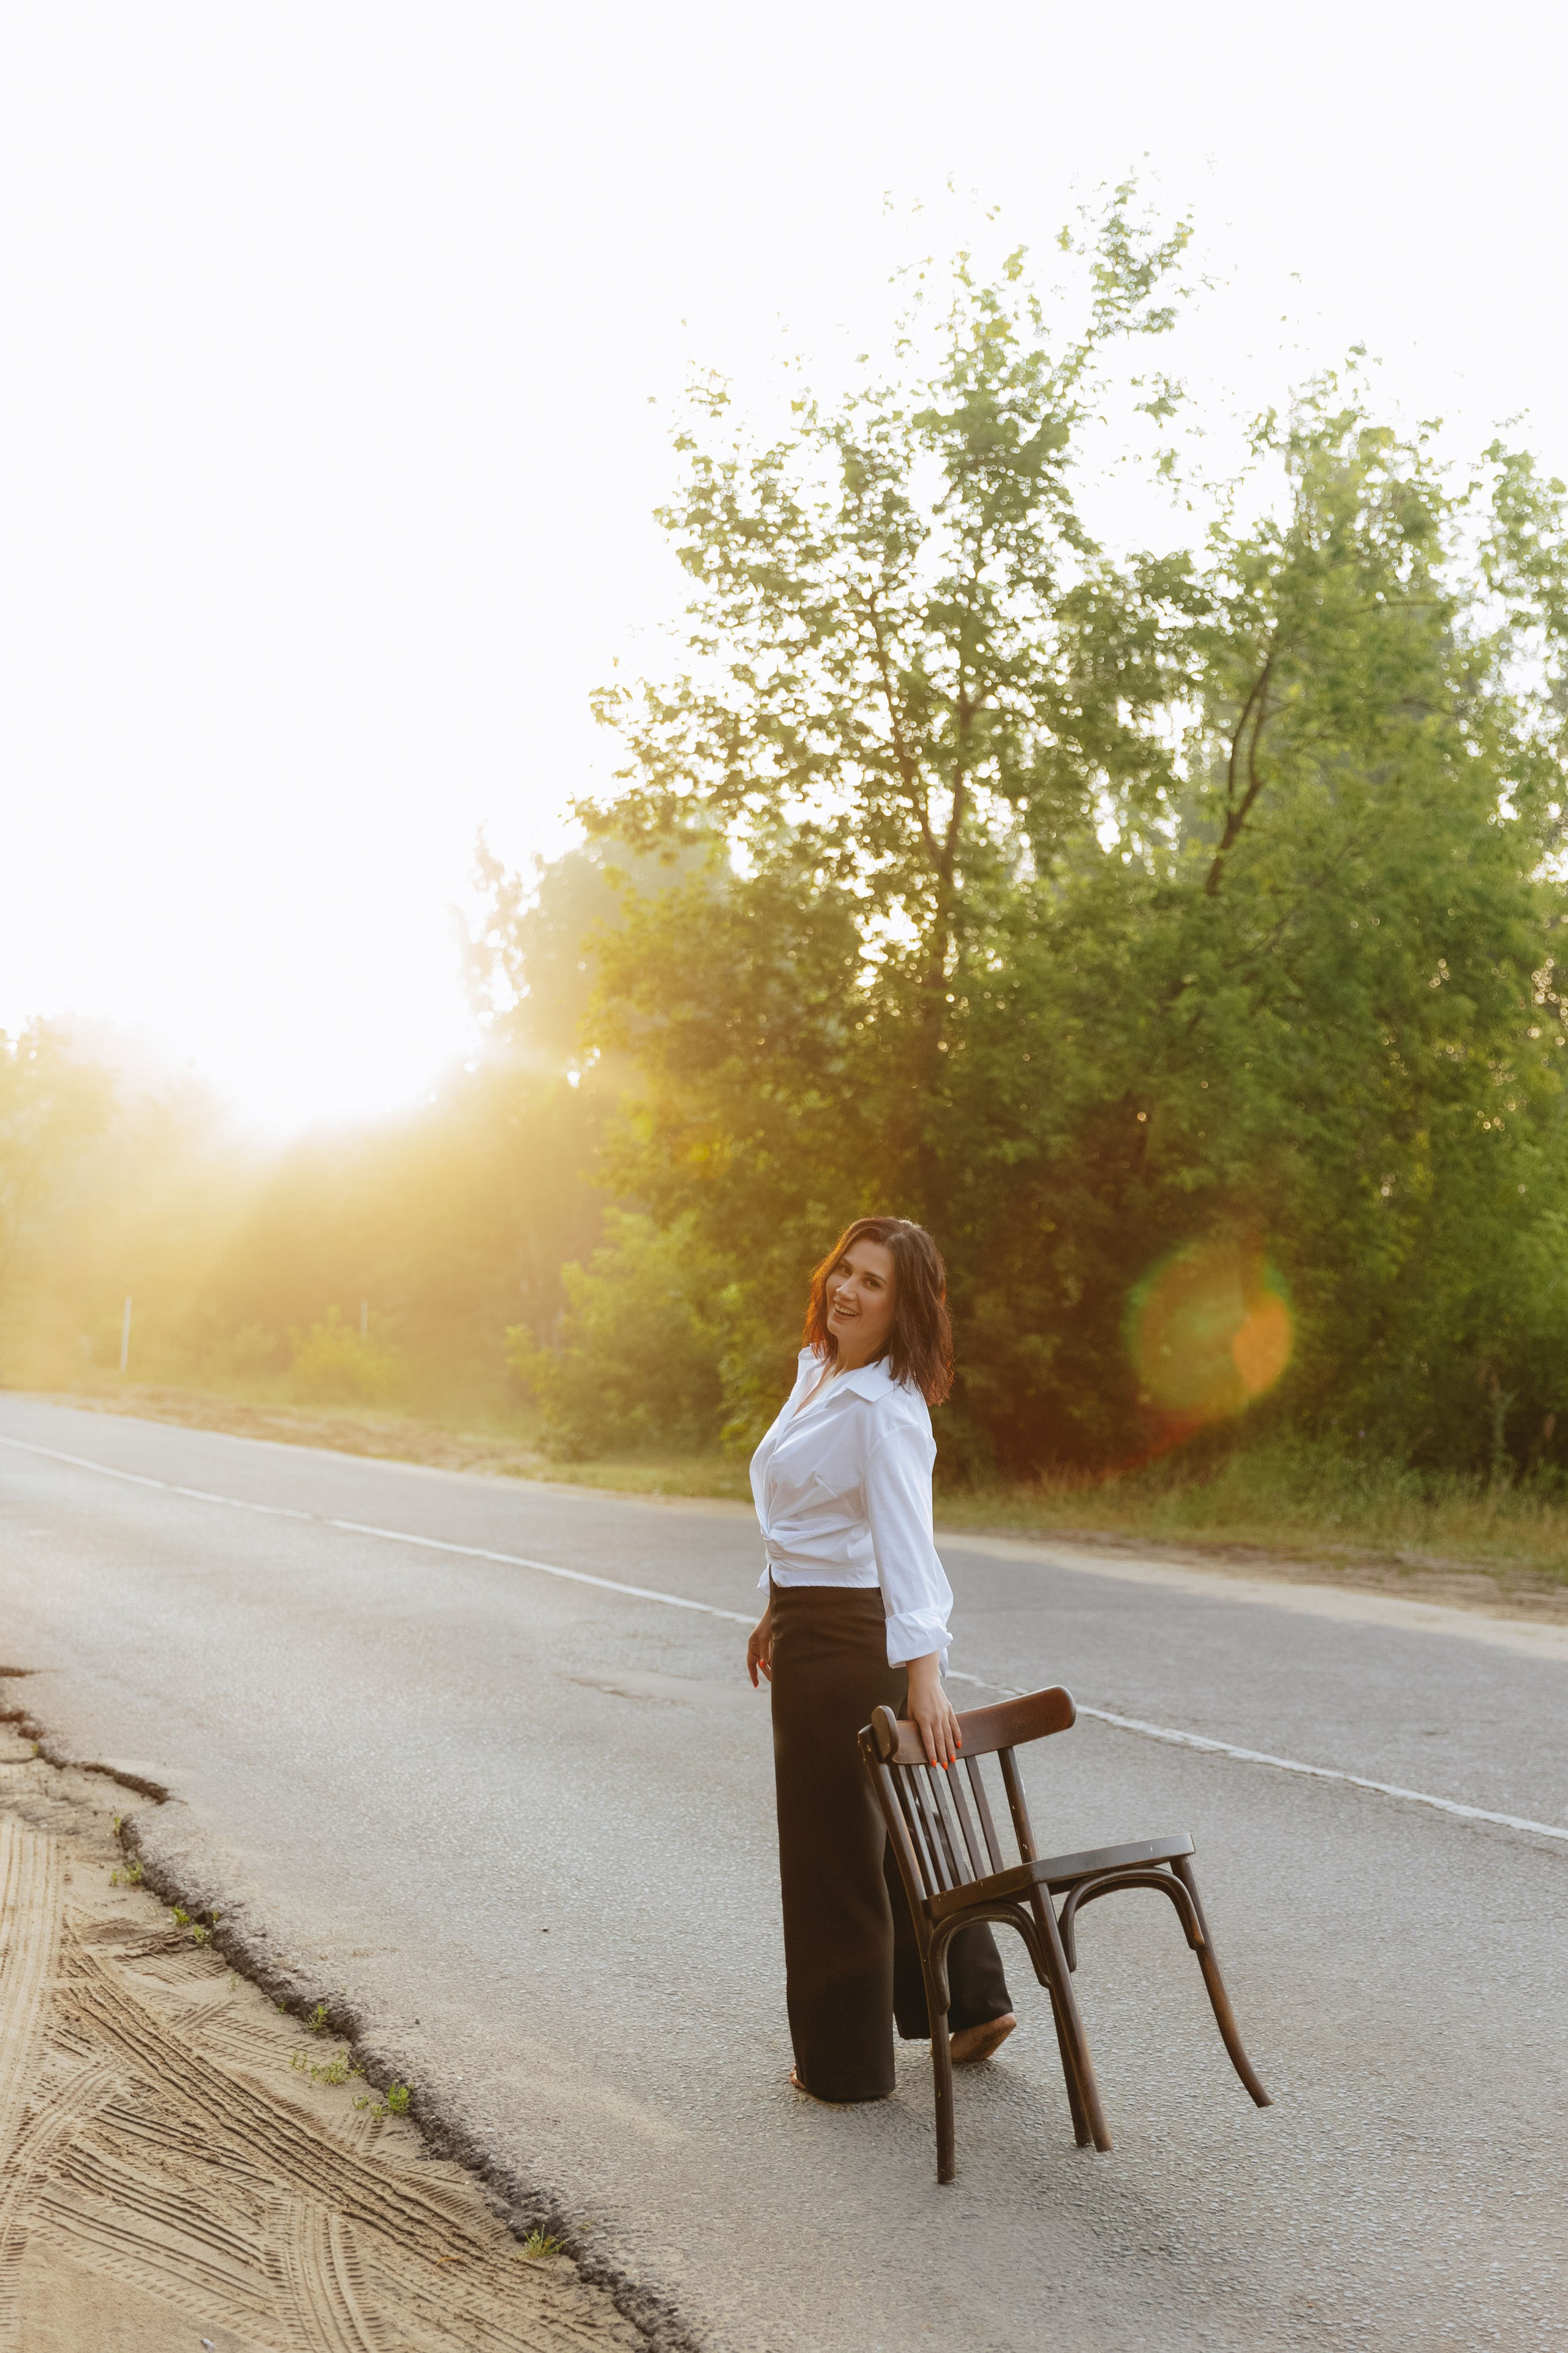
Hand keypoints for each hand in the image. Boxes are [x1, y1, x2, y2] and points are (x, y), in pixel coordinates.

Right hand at [747, 1607, 773, 1686]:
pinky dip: (778, 1661)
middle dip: (767, 1673)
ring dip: (773, 1668)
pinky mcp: (774, 1644)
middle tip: (774, 1681)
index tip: (756, 1685)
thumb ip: (764, 1652)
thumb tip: (763, 1665)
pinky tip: (783, 1667)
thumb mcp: (765, 1638)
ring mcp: (766, 1646)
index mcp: (752, 1645)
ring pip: (769, 1661)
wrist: (779, 1611)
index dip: (753, 1674)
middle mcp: (758, 1646)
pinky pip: (774, 1656)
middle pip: (761, 1664)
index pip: (751, 1663)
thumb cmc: (769, 1623)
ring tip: (780, 1677)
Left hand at [904, 1652, 960, 1767]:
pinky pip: (955, 1725)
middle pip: (940, 1741)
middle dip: (942, 1755)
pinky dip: (957, 1736)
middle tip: (946, 1767)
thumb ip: (916, 1725)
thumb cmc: (915, 1696)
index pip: (928, 1741)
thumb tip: (918, 1739)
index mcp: (923, 1719)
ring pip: (948, 1735)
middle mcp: (935, 1718)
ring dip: (950, 1749)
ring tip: (953, 1760)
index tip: (934, 1764)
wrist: (925, 1680)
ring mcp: (944, 1714)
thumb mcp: (911, 1712)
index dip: (931, 1753)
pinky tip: (959, 1745)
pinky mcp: (949, 1710)